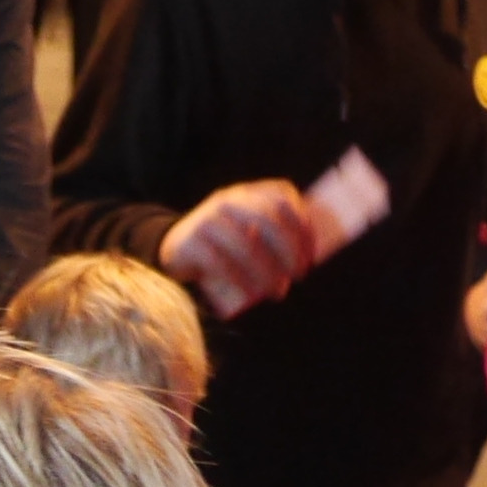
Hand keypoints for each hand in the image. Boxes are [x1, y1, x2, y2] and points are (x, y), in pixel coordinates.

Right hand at [159, 178, 318, 319]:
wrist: (174, 249)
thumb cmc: (223, 243)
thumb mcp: (246, 227)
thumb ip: (272, 231)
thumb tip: (310, 255)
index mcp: (247, 193)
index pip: (281, 197)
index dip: (301, 224)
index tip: (311, 252)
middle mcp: (228, 201)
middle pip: (267, 220)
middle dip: (289, 250)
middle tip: (299, 275)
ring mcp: (208, 220)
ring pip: (245, 244)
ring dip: (267, 271)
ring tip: (279, 291)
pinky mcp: (191, 242)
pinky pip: (220, 261)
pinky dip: (239, 279)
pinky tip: (251, 293)